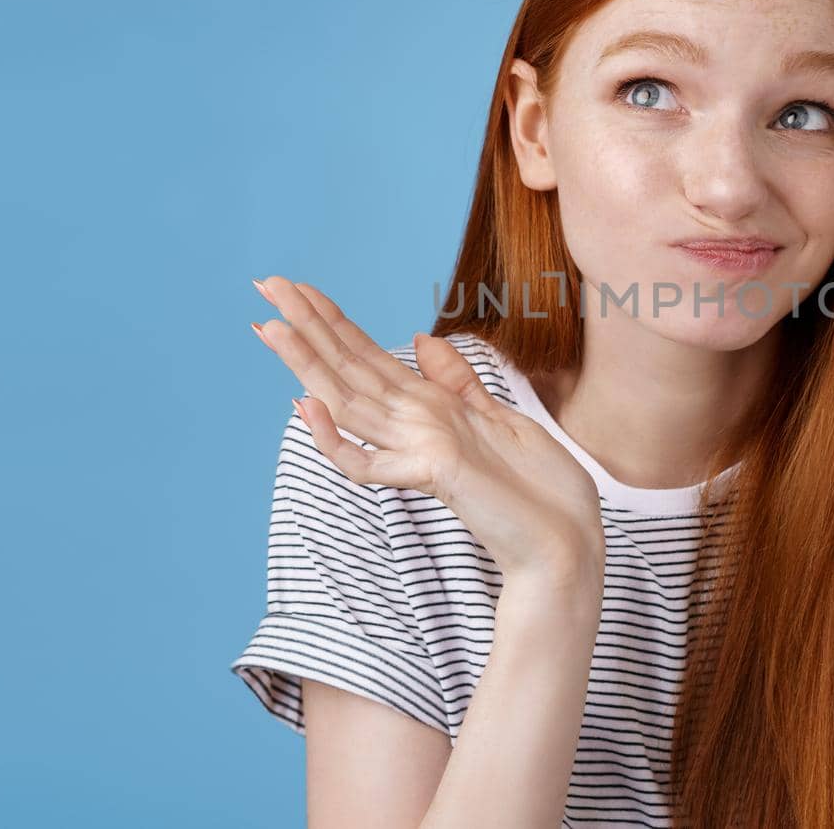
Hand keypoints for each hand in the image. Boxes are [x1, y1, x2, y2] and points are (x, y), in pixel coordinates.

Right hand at [250, 275, 605, 584]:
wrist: (567, 547)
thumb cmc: (540, 492)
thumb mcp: (501, 416)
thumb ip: (457, 382)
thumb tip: (423, 340)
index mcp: (428, 409)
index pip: (366, 356)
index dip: (332, 321)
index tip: (296, 287)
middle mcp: (413, 427)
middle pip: (347, 369)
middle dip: (307, 326)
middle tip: (266, 285)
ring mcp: (417, 451)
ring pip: (346, 403)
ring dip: (308, 365)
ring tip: (270, 328)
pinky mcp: (432, 474)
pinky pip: (367, 462)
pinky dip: (334, 438)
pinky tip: (308, 403)